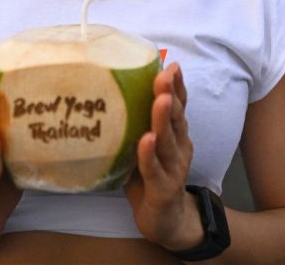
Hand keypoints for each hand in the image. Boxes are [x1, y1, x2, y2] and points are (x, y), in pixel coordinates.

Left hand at [124, 63, 202, 250]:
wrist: (167, 221)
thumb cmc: (150, 179)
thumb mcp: (143, 147)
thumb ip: (134, 125)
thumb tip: (106, 94)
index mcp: (175, 136)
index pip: (178, 106)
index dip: (176, 85)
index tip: (171, 64)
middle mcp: (178, 148)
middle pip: (176, 117)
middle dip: (171, 93)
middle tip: (165, 73)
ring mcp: (173, 168)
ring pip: (168, 140)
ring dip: (163, 119)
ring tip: (160, 100)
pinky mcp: (163, 189)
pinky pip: (154, 169)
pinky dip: (149, 154)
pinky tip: (146, 140)